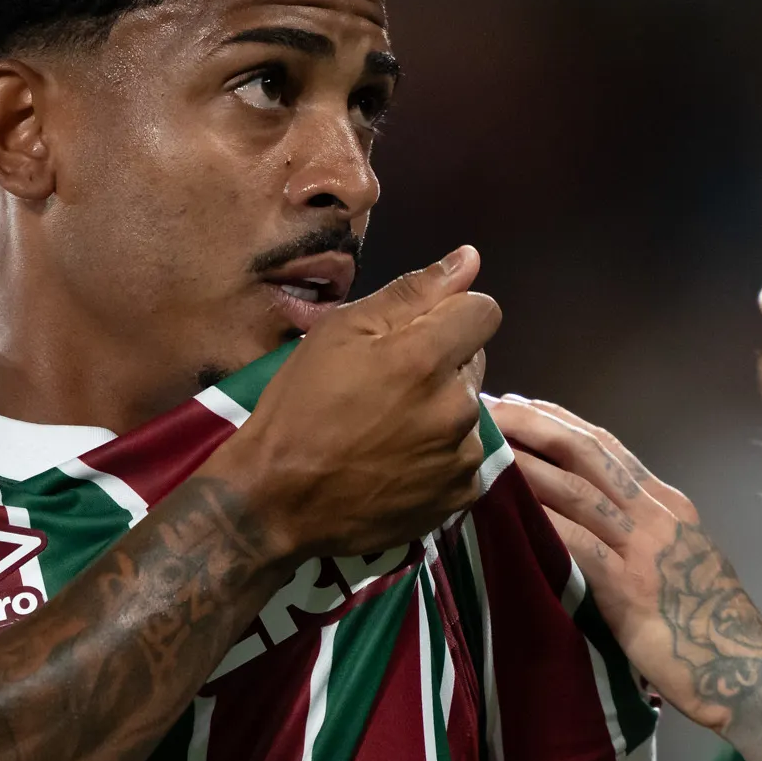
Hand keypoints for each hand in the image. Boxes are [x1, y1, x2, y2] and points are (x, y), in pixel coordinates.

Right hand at [217, 246, 500, 561]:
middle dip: (442, 363)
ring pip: (467, 411)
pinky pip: (464, 457)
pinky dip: (441, 454)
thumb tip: (469, 259)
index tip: (417, 331)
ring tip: (386, 428)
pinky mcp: (460, 495)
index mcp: (428, 359)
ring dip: (440, 410)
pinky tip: (398, 461)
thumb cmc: (299, 409)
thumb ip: (412, 293)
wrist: (278, 502)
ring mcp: (463, 456)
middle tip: (387, 384)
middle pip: (475, 361)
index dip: (451, 313)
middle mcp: (457, 408)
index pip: (483, 312)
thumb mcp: (340, 333)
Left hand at [489, 398, 761, 730]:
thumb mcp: (679, 563)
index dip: (560, 421)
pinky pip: (578, 542)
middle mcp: (658, 513)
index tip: (521, 405)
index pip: (607, 447)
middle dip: (536, 425)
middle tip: (491, 409)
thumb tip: (592, 526)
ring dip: (526, 464)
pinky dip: (539, 519)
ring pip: (578, 489)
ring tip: (486, 448)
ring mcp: (646, 548)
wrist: (745, 668)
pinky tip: (507, 506)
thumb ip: (640, 538)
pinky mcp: (631, 587)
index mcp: (668, 504)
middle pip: (588, 452)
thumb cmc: (707, 626)